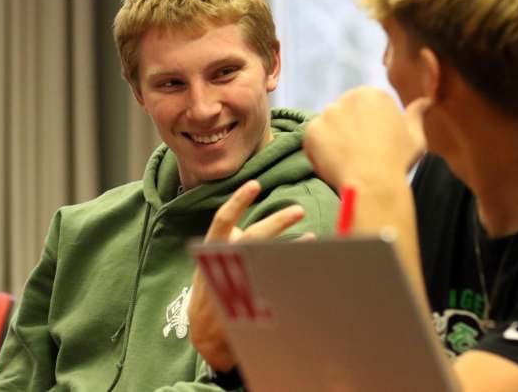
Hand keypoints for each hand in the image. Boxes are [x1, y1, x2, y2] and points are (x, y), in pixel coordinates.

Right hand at [187, 180, 308, 371]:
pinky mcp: (252, 302)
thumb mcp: (210, 260)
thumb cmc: (212, 287)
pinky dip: (293, 269)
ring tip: (312, 236)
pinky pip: (277, 281)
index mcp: (212, 249)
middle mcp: (224, 265)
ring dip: (292, 246)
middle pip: (253, 237)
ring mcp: (239, 284)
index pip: (223, 220)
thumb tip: (244, 220)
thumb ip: (227, 241)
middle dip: (276, 222)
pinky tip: (306, 263)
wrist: (205, 332)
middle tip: (298, 210)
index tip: (255, 184)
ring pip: (267, 259)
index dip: (239, 201)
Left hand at [303, 86, 429, 189]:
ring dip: (334, 138)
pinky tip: (335, 163)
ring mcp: (328, 113)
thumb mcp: (415, 137)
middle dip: (349, 129)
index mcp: (374, 94)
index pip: (364, 107)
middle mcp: (349, 97)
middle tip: (359, 153)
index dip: (369, 128)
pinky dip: (320, 151)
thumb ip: (416, 115)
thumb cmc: (397, 161)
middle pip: (345, 113)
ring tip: (348, 160)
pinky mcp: (312, 130)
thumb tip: (425, 101)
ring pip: (329, 125)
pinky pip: (313, 139)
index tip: (374, 144)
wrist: (374, 183)